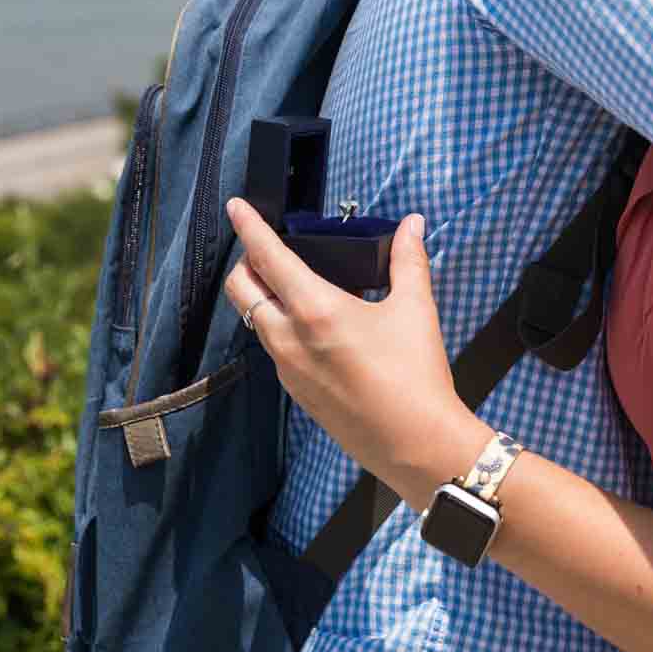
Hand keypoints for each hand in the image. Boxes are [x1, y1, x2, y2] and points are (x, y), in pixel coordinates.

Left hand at [222, 200, 477, 505]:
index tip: (236, 206)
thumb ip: (408, 260)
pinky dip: (280, 327)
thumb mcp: (415, 309)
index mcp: (315, 311)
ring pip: (254, 322)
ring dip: (261, 297)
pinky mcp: (296, 394)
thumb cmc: (416, 375)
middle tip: (265, 249)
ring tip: (290, 284)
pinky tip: (312, 327)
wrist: (416, 444)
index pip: (267, 257)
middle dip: (245, 263)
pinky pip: (274, 349)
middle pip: (241, 290)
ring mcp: (288, 370)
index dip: (248, 227)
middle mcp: (289, 339)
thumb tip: (412, 224)